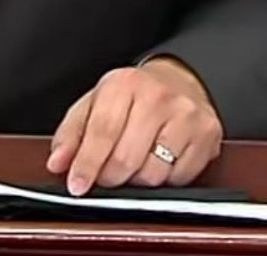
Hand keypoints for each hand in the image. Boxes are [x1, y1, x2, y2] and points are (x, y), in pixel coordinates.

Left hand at [45, 58, 223, 195]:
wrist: (179, 81)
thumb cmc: (133, 97)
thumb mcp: (94, 104)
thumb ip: (72, 134)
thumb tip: (58, 163)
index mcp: (124, 84)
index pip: (102, 133)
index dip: (87, 165)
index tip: (77, 185)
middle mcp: (158, 97)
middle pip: (126, 158)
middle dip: (110, 177)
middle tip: (106, 176)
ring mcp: (186, 115)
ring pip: (153, 174)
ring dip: (137, 180)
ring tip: (134, 163)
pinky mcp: (207, 135)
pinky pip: (180, 178)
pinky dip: (165, 179)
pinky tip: (160, 161)